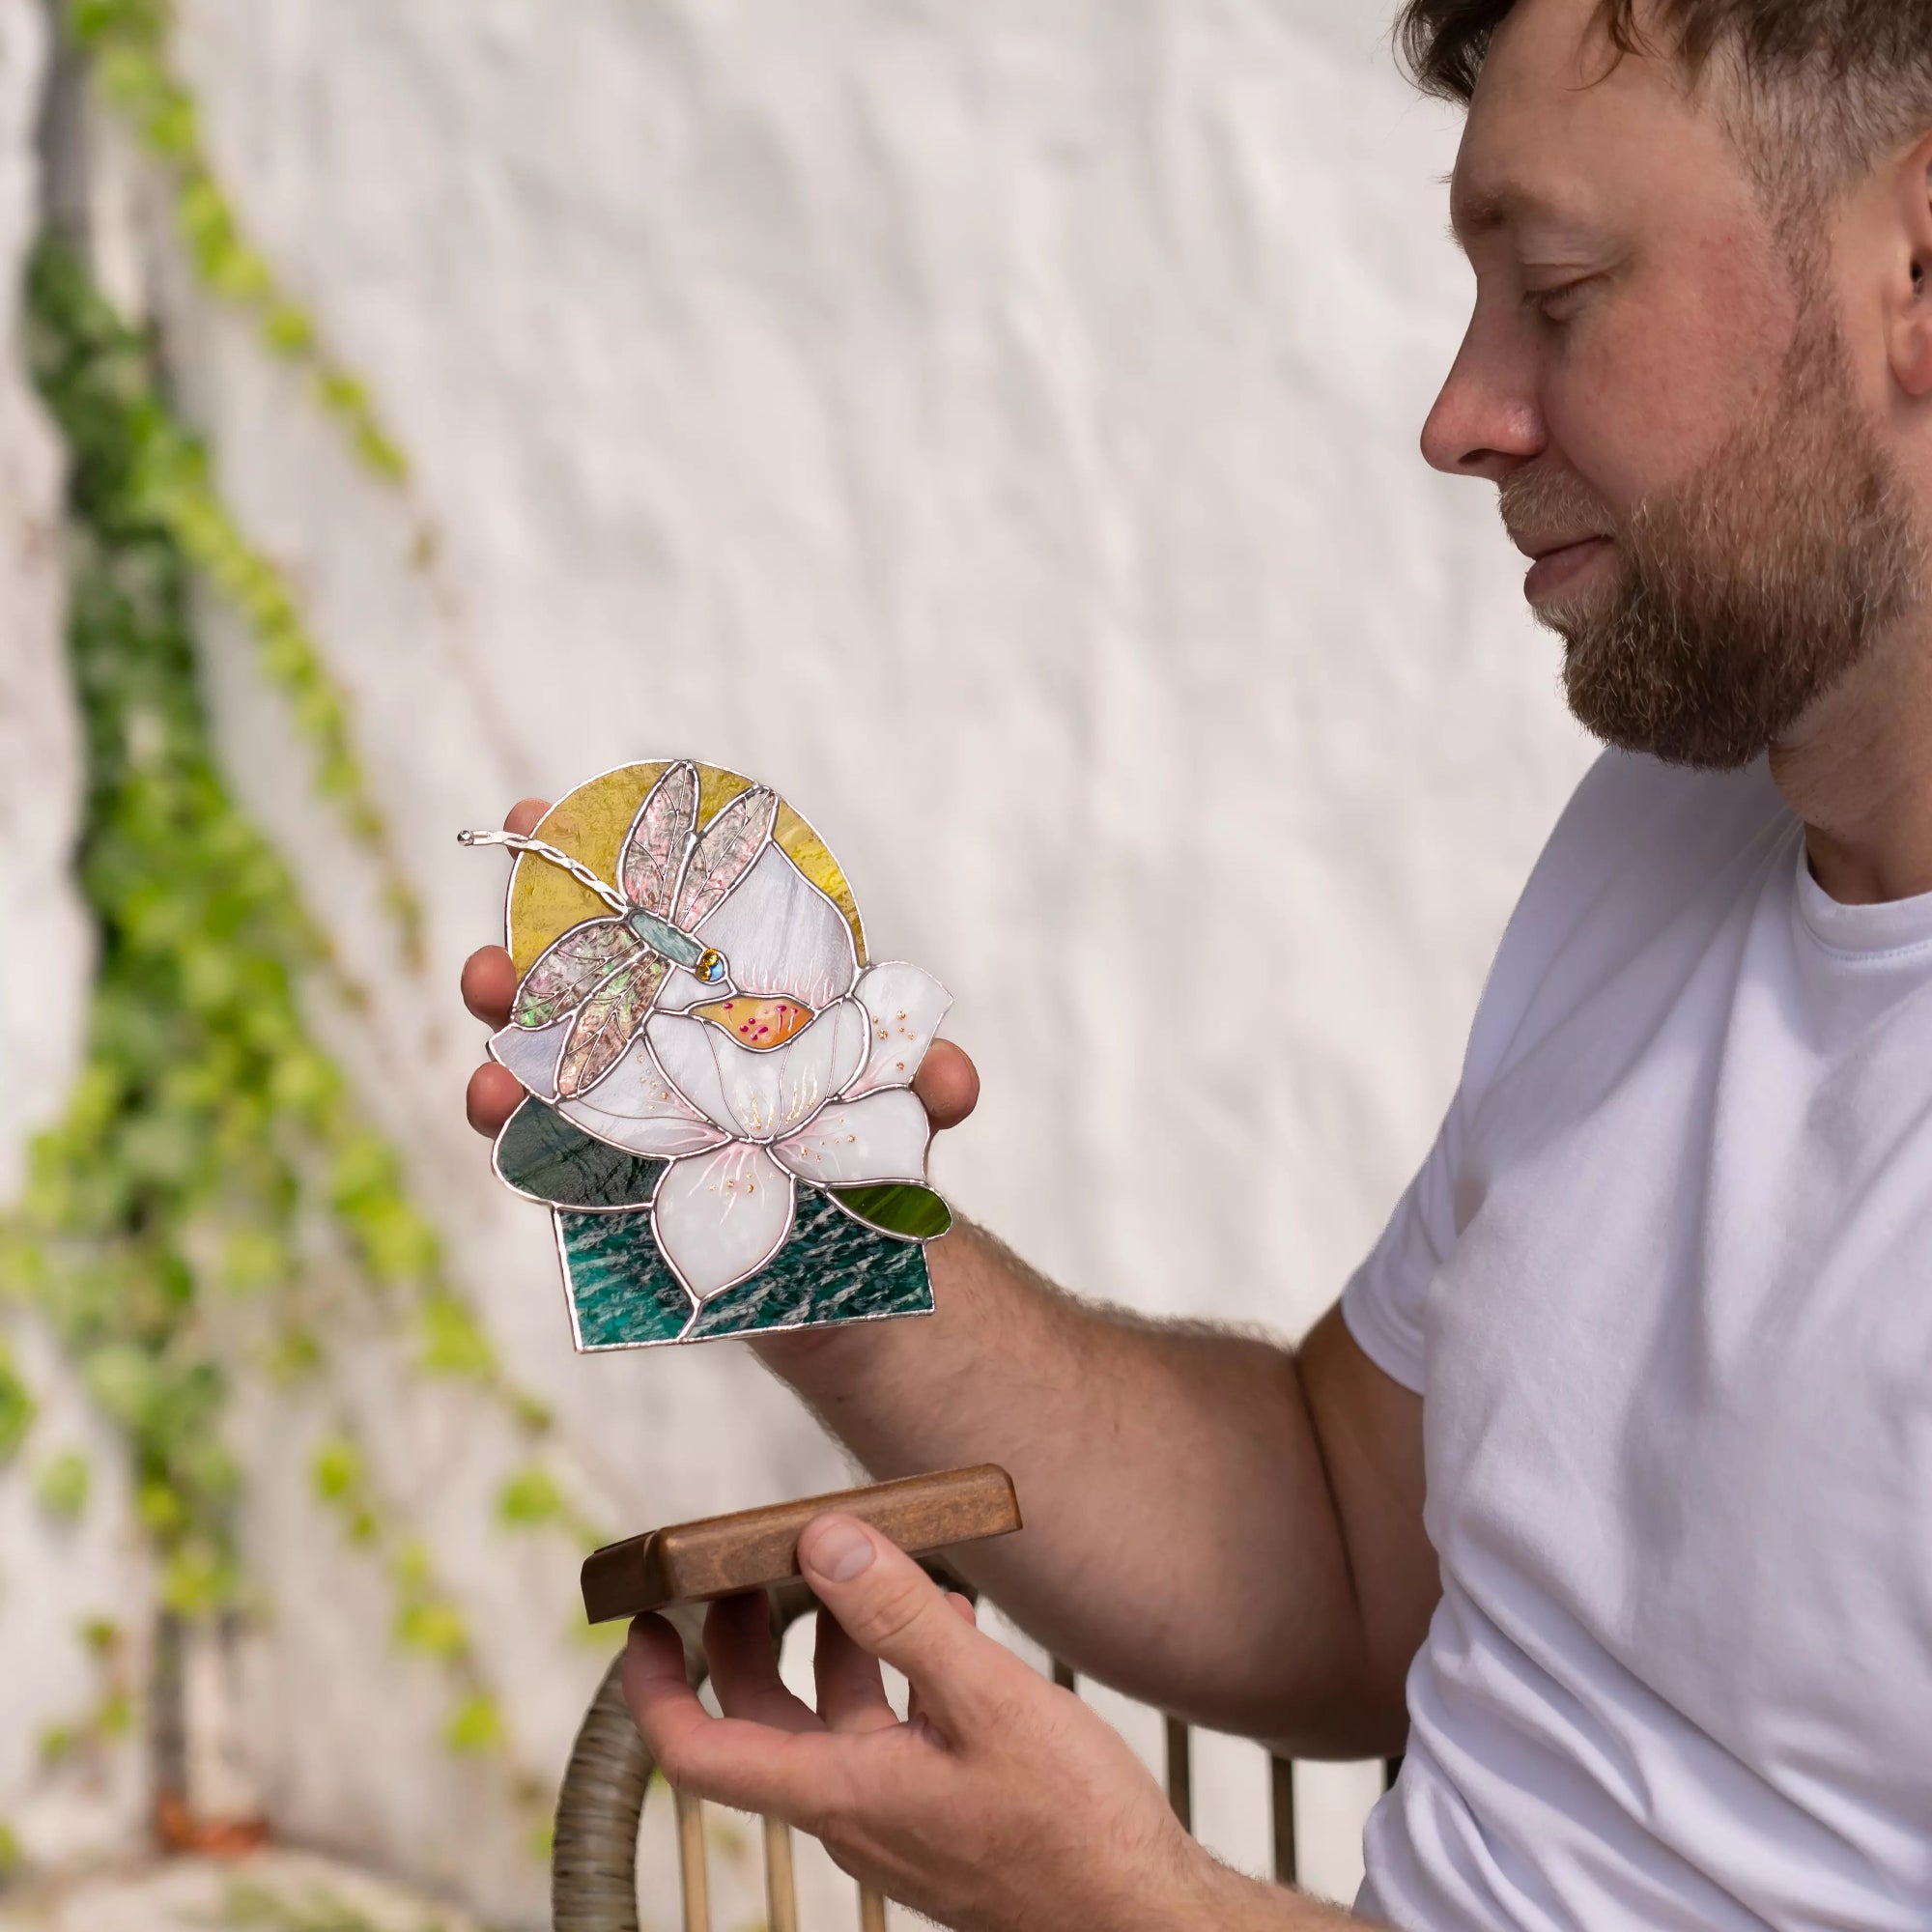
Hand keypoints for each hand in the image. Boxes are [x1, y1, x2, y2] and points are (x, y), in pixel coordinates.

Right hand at [458, 798, 981, 1135]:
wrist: (842, 1248)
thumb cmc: (864, 1138)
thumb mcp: (903, 1101)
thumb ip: (929, 1081)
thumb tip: (953, 1079)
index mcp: (719, 976)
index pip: (650, 897)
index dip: (593, 850)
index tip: (539, 810)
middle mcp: (658, 1023)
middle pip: (575, 964)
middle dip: (520, 938)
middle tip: (492, 937)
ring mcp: (619, 1096)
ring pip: (541, 1047)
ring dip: (501, 1028)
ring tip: (484, 1022)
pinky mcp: (597, 1173)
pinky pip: (538, 1142)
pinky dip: (511, 1126)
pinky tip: (495, 1116)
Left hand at [623, 1515, 1225, 1931]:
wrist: (1145, 1924)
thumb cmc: (1076, 1833)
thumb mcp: (988, 1704)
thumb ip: (902, 1621)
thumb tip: (825, 1543)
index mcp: (842, 1794)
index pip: (700, 1752)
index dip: (655, 1687)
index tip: (643, 1620)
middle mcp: (854, 1812)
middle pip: (761, 1722)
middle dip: (742, 1639)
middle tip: (746, 1563)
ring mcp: (899, 1817)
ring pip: (831, 1720)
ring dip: (833, 1641)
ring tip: (866, 1565)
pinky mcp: (943, 1814)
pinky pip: (891, 1732)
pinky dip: (898, 1669)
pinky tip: (947, 1619)